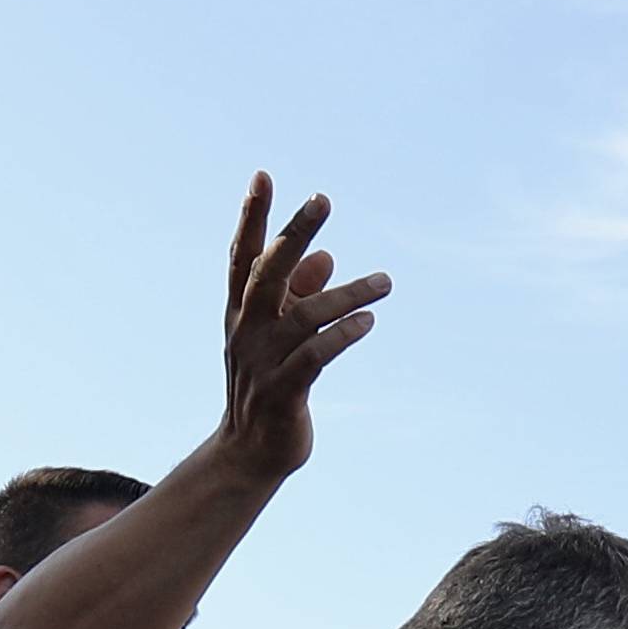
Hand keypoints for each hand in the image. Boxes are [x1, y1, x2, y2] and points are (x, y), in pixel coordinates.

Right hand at [213, 171, 387, 482]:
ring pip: (303, 317)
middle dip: (294, 233)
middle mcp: (246, 331)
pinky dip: (342, 335)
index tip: (262, 175)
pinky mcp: (282, 394)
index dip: (252, 217)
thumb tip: (325, 257)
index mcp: (241, 313)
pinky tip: (369, 322)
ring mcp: (261, 363)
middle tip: (323, 198)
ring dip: (347, 295)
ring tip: (386, 282)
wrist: (251, 453)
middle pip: (267, 273)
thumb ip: (300, 296)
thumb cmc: (269, 385)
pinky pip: (314, 358)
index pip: (242, 256)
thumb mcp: (281, 336)